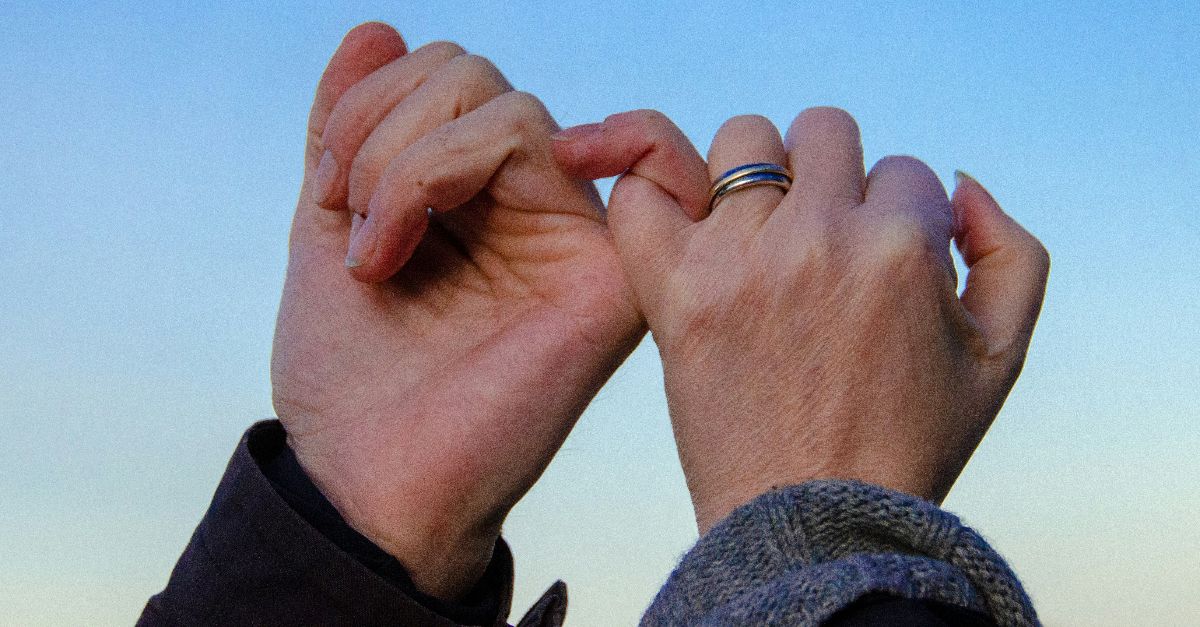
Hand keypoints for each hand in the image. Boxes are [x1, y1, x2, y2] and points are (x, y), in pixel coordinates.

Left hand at [271, 23, 640, 596]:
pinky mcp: (608, 270)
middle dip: (384, 129)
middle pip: (474, 78)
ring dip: (411, 161)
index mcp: (472, 198)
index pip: (444, 81)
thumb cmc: (353, 380)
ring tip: (379, 251)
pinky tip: (424, 215)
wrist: (371, 481)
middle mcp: (529, 208)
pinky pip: (586, 146)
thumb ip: (349, 130)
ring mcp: (571, 234)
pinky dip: (471, 156)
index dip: (370, 105)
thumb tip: (373, 26)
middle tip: (355, 222)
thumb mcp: (330, 229)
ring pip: (507, 107)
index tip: (327, 188)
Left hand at [554, 109, 1048, 531]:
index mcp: (905, 246)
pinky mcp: (676, 291)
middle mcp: (822, 239)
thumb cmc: (908, 441)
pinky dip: (656, 194)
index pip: (903, 169)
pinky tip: (685, 232)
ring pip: (743, 142)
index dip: (896, 218)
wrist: (813, 523)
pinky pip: (645, 196)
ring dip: (756, 177)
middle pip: (823, 131)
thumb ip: (1011, 250)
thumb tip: (956, 181)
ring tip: (758, 237)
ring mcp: (741, 261)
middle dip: (832, 176)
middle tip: (820, 238)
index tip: (877, 268)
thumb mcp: (1002, 354)